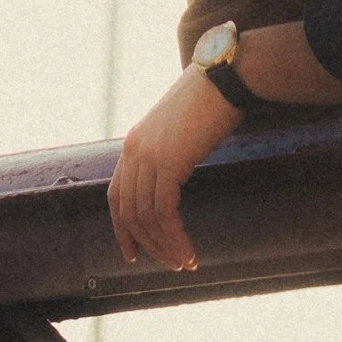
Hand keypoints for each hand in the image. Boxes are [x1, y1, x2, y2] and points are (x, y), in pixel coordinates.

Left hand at [108, 67, 238, 270]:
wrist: (225, 77)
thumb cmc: (209, 101)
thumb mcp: (177, 129)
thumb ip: (166, 152)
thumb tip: (172, 179)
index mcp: (134, 143)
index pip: (116, 196)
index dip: (122, 229)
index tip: (133, 253)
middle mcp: (134, 151)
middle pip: (129, 212)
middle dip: (148, 244)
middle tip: (170, 263)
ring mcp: (149, 156)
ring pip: (147, 217)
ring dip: (165, 246)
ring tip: (185, 262)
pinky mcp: (168, 162)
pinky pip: (164, 213)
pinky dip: (175, 237)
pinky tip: (190, 250)